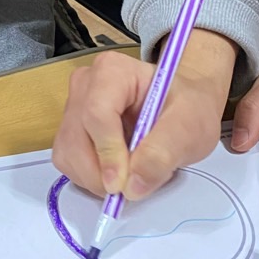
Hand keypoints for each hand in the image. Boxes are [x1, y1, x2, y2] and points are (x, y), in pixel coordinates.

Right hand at [53, 31, 236, 198]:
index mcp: (113, 71)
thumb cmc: (187, 108)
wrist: (183, 108)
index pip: (97, 113)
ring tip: (132, 174)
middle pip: (76, 137)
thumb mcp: (189, 126)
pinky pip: (69, 162)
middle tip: (132, 188)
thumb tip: (132, 186)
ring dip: (95, 178)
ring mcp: (74, 108)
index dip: (107, 152)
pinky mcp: (71, 131)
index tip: (122, 185)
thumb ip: (162, 154)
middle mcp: (86, 85)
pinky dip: (91, 178)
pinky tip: (117, 172)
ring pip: (69, 153)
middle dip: (101, 172)